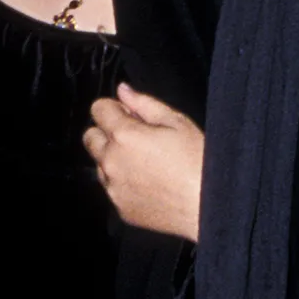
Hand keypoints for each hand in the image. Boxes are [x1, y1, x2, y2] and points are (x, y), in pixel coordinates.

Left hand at [84, 86, 202, 239]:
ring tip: (146, 164)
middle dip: (107, 133)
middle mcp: (111, 161)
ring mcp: (113, 188)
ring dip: (114, 159)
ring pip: (100, 165)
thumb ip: (144, 103)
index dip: (115, 108)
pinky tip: (150, 184)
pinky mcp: (120, 208)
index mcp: (124, 135)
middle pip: (90, 137)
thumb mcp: (177, 122)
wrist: (208, 206)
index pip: (98, 109)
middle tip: (136, 138)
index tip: (131, 115)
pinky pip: (112, 189)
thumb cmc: (198, 161)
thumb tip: (123, 90)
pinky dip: (124, 183)